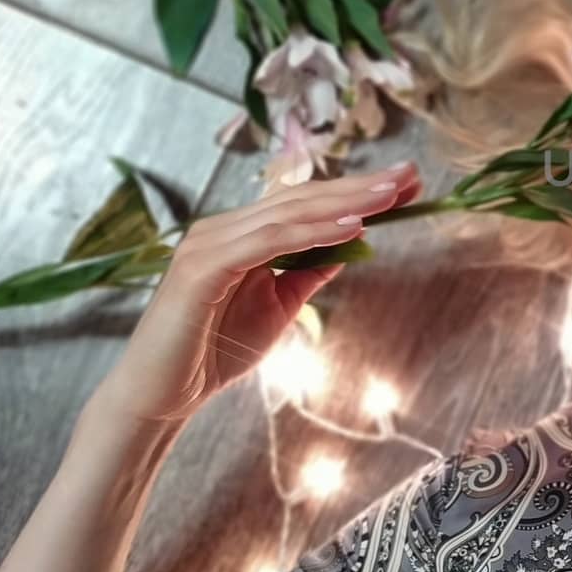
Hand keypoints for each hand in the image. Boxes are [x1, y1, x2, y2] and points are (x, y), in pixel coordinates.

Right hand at [90, 161, 422, 425]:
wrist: (162, 396)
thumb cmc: (214, 352)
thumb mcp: (278, 306)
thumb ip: (308, 271)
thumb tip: (353, 243)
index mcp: (240, 234)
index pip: (305, 203)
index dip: (355, 192)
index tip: (405, 185)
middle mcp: (222, 228)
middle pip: (301, 198)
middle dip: (359, 186)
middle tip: (409, 175)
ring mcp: (209, 244)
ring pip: (287, 214)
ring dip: (344, 203)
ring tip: (391, 195)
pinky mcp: (202, 268)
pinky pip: (267, 243)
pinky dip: (312, 233)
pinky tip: (352, 228)